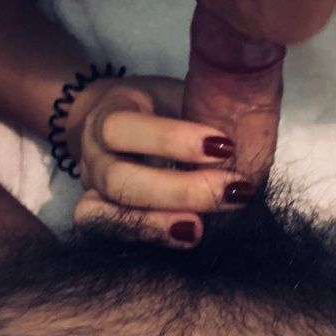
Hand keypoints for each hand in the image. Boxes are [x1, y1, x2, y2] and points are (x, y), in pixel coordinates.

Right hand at [63, 76, 254, 246]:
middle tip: (230, 192)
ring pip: (106, 213)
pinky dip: (142, 237)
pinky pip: (105, 232)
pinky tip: (182, 239)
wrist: (119, 116)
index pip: (123, 127)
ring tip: (199, 231)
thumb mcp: (178, 95)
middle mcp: (92, 154)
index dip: (172, 139)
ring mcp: (90, 188)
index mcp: (109, 112)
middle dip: (179, 190)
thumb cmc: (161, 107)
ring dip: (157, 224)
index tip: (224, 146)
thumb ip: (201, 114)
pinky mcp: (96, 213)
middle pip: (119, 179)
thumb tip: (246, 139)